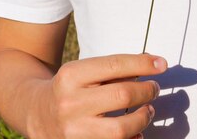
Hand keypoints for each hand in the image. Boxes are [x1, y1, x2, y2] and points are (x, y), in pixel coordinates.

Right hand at [28, 53, 167, 138]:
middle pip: (123, 95)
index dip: (143, 64)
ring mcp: (73, 131)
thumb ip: (114, 68)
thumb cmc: (69, 88)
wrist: (35, 113)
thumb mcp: (83, 71)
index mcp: (71, 76)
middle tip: (153, 89)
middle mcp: (70, 103)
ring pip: (122, 128)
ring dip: (143, 118)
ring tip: (148, 110)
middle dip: (146, 91)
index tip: (161, 64)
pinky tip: (137, 133)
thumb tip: (153, 64)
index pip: (115, 65)